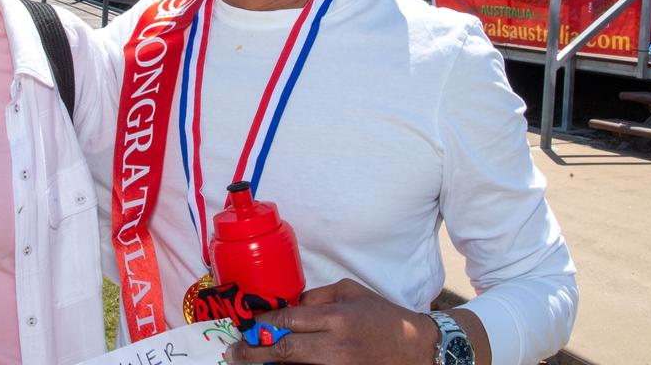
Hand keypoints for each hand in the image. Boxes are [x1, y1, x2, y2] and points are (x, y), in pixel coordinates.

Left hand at [224, 278, 436, 364]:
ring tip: (247, 364)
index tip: (246, 328)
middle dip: (254, 353)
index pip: (290, 321)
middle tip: (233, 354)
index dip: (263, 326)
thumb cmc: (381, 316)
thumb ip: (316, 296)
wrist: (417, 349)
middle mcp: (337, 347)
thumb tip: (287, 305)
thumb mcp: (350, 292)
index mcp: (337, 318)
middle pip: (286, 351)